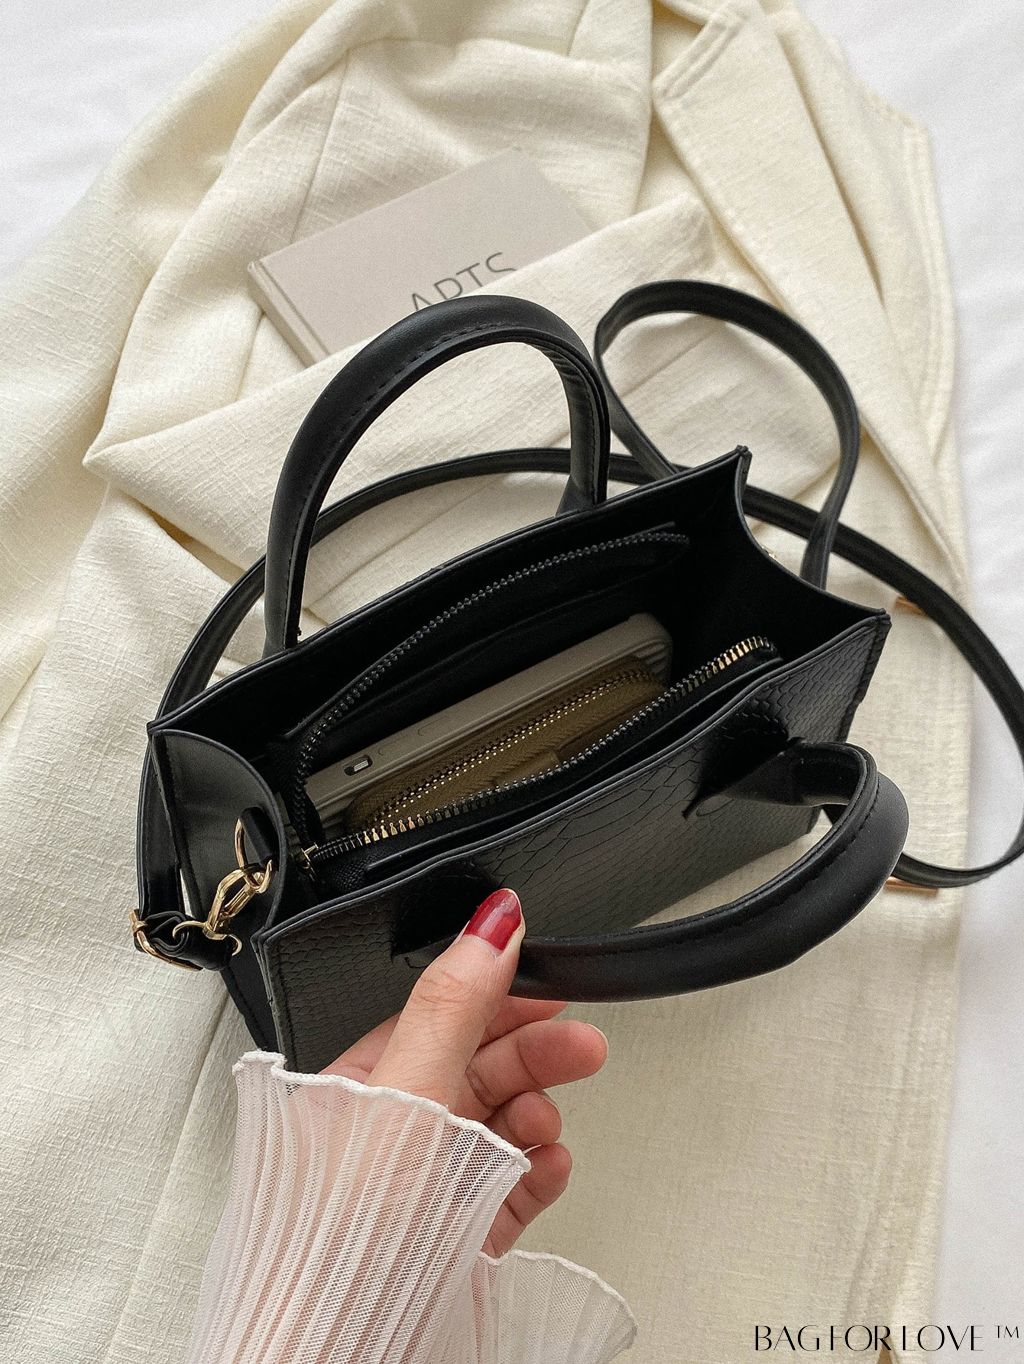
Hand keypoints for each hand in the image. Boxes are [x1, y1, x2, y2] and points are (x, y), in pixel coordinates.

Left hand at [321, 889, 607, 1256]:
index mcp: (357, 1086)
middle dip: (534, 1054)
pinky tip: (547, 1166)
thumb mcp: (404, 1094)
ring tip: (547, 1125)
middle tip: (583, 1045)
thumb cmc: (341, 1235)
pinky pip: (509, 1186)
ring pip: (499, 1126)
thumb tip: (489, 926)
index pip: (439, 1020)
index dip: (498, 999)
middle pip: (478, 1069)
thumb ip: (452, 1005)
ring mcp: (424, 1185)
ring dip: (535, 1115)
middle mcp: (388, 1132)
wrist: (339, 1353)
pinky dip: (536, 1172)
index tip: (548, 985)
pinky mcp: (455, 1234)